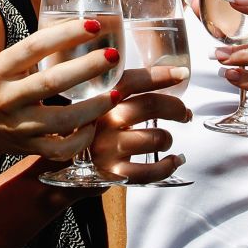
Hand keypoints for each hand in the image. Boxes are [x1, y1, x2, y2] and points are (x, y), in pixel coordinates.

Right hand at [0, 17, 123, 160]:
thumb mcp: (5, 65)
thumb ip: (34, 52)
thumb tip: (80, 27)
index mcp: (1, 70)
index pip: (34, 47)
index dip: (64, 35)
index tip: (93, 25)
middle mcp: (7, 98)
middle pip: (51, 82)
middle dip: (86, 67)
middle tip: (113, 55)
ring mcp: (18, 126)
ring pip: (62, 120)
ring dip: (93, 107)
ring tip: (115, 94)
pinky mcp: (29, 148)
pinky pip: (61, 148)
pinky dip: (82, 139)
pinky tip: (94, 125)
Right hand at [90, 67, 189, 182]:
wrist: (63, 165)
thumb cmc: (89, 131)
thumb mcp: (98, 104)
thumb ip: (122, 92)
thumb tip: (166, 80)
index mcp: (99, 97)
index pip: (134, 80)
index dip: (161, 75)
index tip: (181, 75)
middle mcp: (102, 119)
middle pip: (151, 105)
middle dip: (176, 108)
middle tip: (184, 113)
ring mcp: (107, 147)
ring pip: (156, 138)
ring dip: (168, 138)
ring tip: (165, 140)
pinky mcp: (113, 172)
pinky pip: (152, 170)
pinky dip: (169, 165)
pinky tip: (173, 161)